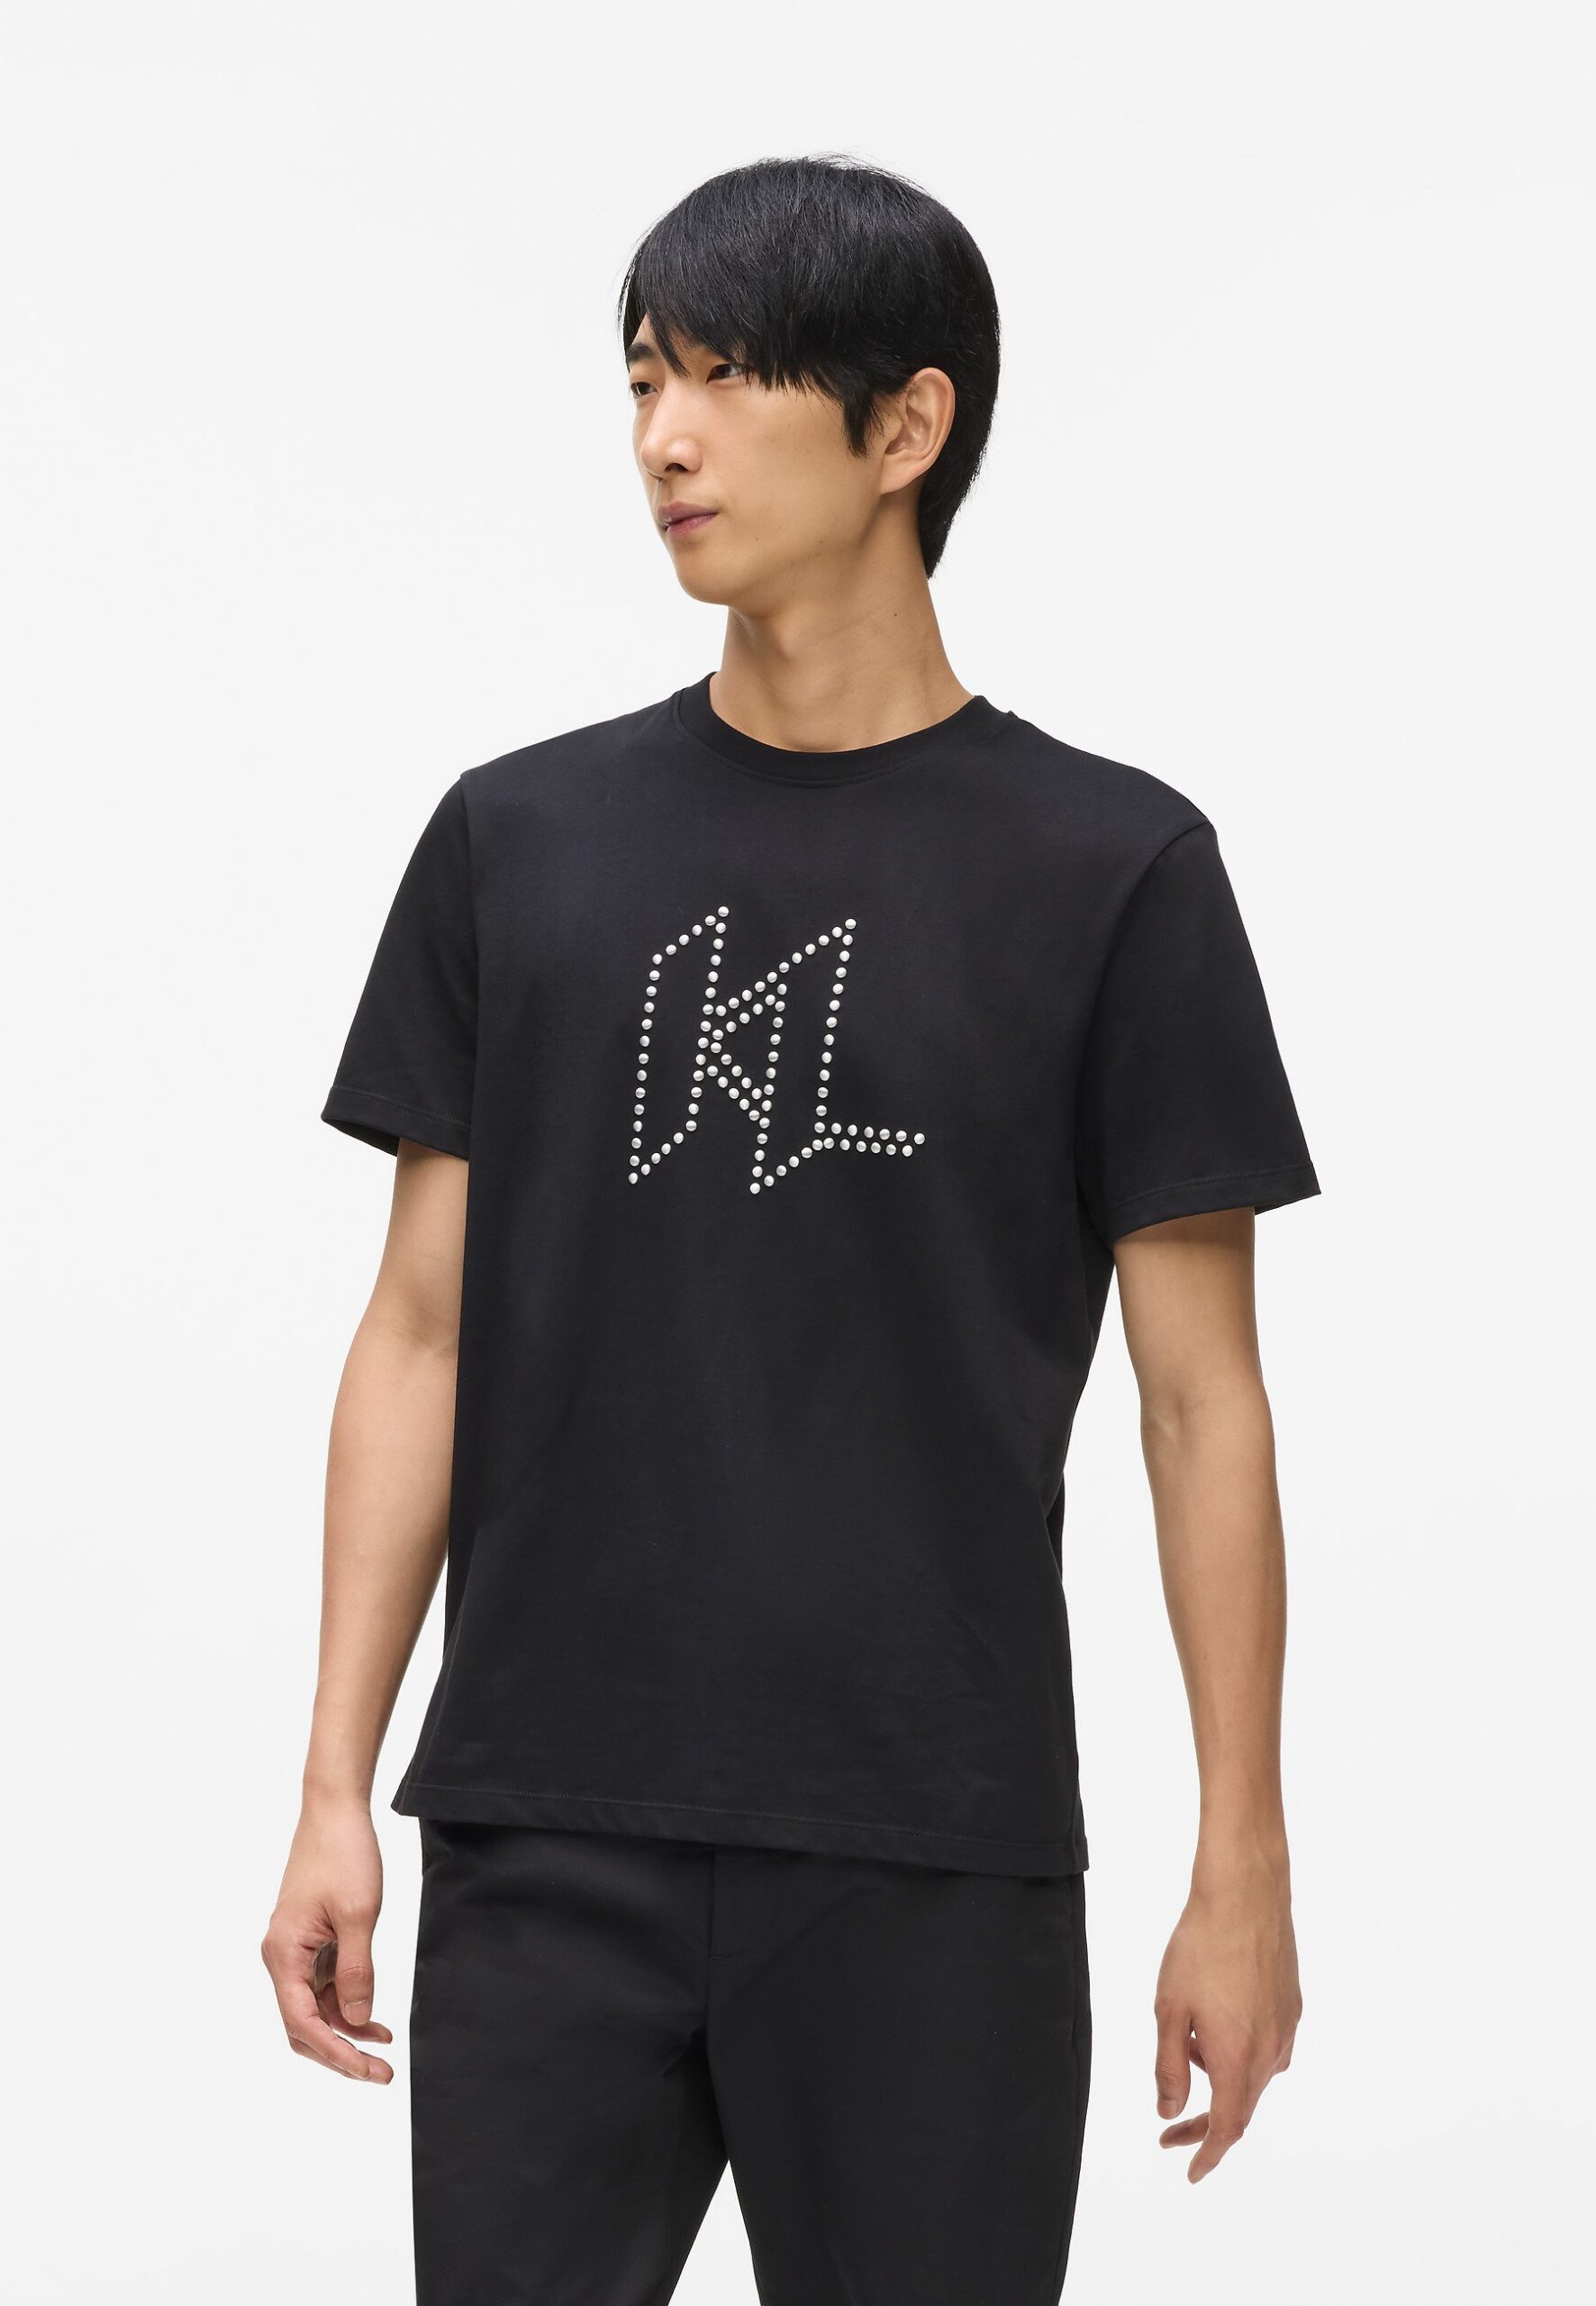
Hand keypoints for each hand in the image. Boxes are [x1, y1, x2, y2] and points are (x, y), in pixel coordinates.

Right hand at [262, 1796, 393, 2082]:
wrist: (335, 1810)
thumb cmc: (344, 1854)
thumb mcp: (359, 1915)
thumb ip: (357, 1971)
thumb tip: (355, 2021)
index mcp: (283, 1953)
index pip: (302, 2023)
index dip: (335, 2054)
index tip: (368, 2071)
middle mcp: (281, 1957)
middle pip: (303, 2025)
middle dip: (339, 2052)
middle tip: (380, 2073)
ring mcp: (294, 1949)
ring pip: (314, 2007)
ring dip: (345, 2029)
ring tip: (384, 2047)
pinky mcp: (309, 1940)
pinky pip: (322, 1985)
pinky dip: (345, 2002)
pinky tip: (372, 2015)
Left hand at [1152, 1856, 1299, 2180]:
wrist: (1245, 1892)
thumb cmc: (1201, 1945)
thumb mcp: (1169, 2009)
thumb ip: (1169, 2066)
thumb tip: (1170, 2111)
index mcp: (1239, 2057)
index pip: (1227, 2127)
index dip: (1207, 2154)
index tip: (1190, 2172)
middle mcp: (1271, 2051)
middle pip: (1242, 2106)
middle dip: (1206, 2121)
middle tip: (1171, 2130)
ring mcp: (1286, 2027)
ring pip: (1254, 2075)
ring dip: (1221, 2079)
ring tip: (1186, 2046)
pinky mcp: (1292, 2005)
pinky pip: (1266, 2047)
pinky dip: (1238, 2051)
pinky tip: (1216, 2021)